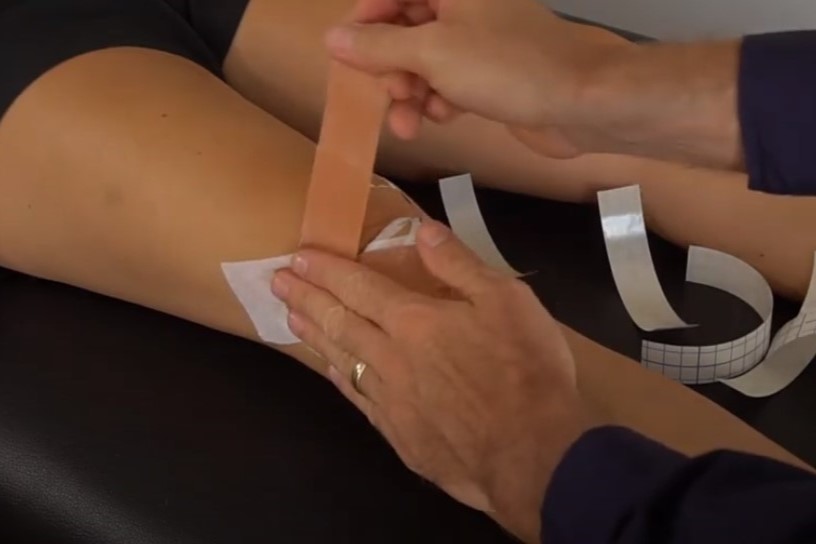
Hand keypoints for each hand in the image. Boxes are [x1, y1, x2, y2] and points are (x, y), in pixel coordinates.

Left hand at [271, 221, 599, 541]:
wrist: (532, 455)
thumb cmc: (526, 371)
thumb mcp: (507, 301)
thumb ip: (459, 265)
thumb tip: (422, 231)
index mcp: (415, 321)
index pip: (359, 287)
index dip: (327, 270)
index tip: (299, 257)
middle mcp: (392, 358)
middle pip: (339, 322)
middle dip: (307, 298)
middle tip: (278, 283)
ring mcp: (392, 400)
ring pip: (342, 360)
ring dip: (315, 336)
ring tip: (291, 320)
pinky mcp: (400, 436)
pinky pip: (360, 399)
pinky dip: (341, 379)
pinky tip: (333, 372)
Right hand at [327, 0, 631, 156]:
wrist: (580, 103)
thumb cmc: (507, 66)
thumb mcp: (432, 52)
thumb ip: (379, 45)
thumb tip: (333, 38)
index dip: (365, 20)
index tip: (348, 55)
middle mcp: (463, 6)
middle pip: (405, 29)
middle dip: (390, 67)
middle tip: (390, 96)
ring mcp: (478, 41)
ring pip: (424, 62)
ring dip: (411, 93)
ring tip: (410, 122)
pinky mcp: (490, 75)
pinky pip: (448, 83)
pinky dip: (438, 101)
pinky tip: (442, 118)